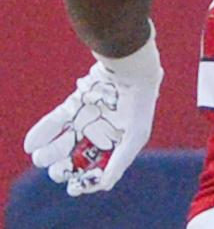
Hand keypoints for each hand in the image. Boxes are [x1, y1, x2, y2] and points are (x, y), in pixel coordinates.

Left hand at [23, 30, 162, 195]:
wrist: (130, 70)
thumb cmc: (138, 104)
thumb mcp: (135, 136)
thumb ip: (120, 162)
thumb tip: (103, 186)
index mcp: (117, 144)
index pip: (98, 168)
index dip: (86, 180)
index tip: (75, 188)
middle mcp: (100, 134)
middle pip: (77, 158)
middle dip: (65, 168)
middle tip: (59, 171)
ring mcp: (86, 120)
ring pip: (63, 142)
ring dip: (49, 153)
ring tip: (40, 157)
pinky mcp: (74, 106)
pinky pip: (55, 121)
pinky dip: (41, 132)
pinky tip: (31, 144)